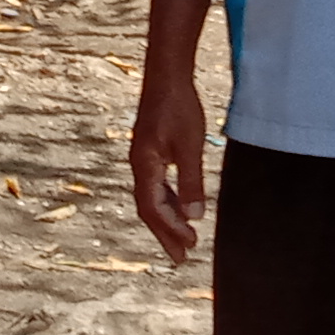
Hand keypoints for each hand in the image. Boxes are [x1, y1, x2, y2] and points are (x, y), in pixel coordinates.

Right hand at [126, 68, 209, 265]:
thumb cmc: (178, 108)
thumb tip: (195, 216)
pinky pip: (156, 184)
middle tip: (181, 258)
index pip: (153, 208)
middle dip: (165, 233)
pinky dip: (168, 201)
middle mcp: (139, 164)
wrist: (167, 76)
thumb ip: (191, 181)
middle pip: (148, 208)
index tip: (189, 247)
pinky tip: (181, 206)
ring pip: (151, 197)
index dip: (170, 230)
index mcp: (144, 165)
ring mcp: (143, 158)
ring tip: (184, 237)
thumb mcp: (190, 146)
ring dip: (167, 219)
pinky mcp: (150, 150)